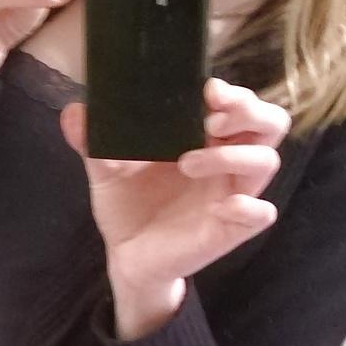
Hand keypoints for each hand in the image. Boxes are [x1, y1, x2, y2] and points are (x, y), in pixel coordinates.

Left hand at [60, 78, 291, 334]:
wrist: (125, 255)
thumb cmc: (128, 204)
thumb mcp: (106, 169)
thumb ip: (93, 141)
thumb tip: (74, 111)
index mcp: (206, 138)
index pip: (242, 104)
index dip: (234, 93)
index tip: (206, 90)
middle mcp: (227, 161)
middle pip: (271, 123)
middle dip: (249, 112)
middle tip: (212, 120)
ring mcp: (233, 193)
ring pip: (265, 161)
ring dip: (232, 156)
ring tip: (187, 162)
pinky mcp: (231, 228)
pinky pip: (260, 213)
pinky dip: (248, 206)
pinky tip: (221, 206)